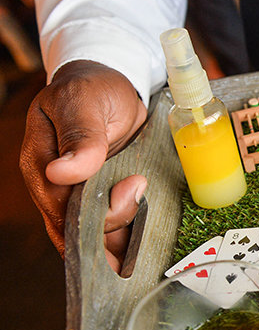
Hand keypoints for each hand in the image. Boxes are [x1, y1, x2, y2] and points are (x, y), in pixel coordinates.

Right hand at [20, 60, 148, 271]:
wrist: (112, 88)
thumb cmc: (92, 89)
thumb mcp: (86, 103)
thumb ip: (80, 137)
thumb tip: (59, 173)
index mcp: (40, 161)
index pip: (57, 202)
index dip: (91, 209)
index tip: (131, 188)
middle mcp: (54, 185)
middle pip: (75, 225)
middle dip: (112, 224)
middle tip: (142, 189)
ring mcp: (78, 195)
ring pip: (93, 234)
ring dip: (120, 238)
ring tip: (146, 221)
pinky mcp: (101, 199)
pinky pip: (109, 229)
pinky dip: (126, 237)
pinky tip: (143, 241)